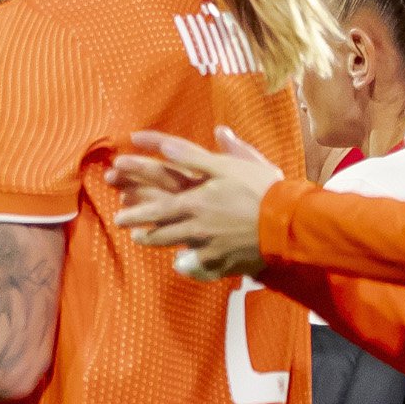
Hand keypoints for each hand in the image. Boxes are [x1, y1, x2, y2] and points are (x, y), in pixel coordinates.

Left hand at [104, 126, 282, 279]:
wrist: (286, 227)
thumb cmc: (263, 191)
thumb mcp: (234, 166)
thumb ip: (204, 155)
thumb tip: (186, 140)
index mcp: (196, 198)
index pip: (157, 191)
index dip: (136, 185)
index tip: (118, 176)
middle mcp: (195, 222)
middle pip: (158, 222)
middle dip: (136, 220)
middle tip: (118, 220)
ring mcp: (205, 244)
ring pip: (172, 242)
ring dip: (152, 239)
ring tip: (138, 238)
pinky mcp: (218, 261)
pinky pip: (195, 263)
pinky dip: (184, 262)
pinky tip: (177, 262)